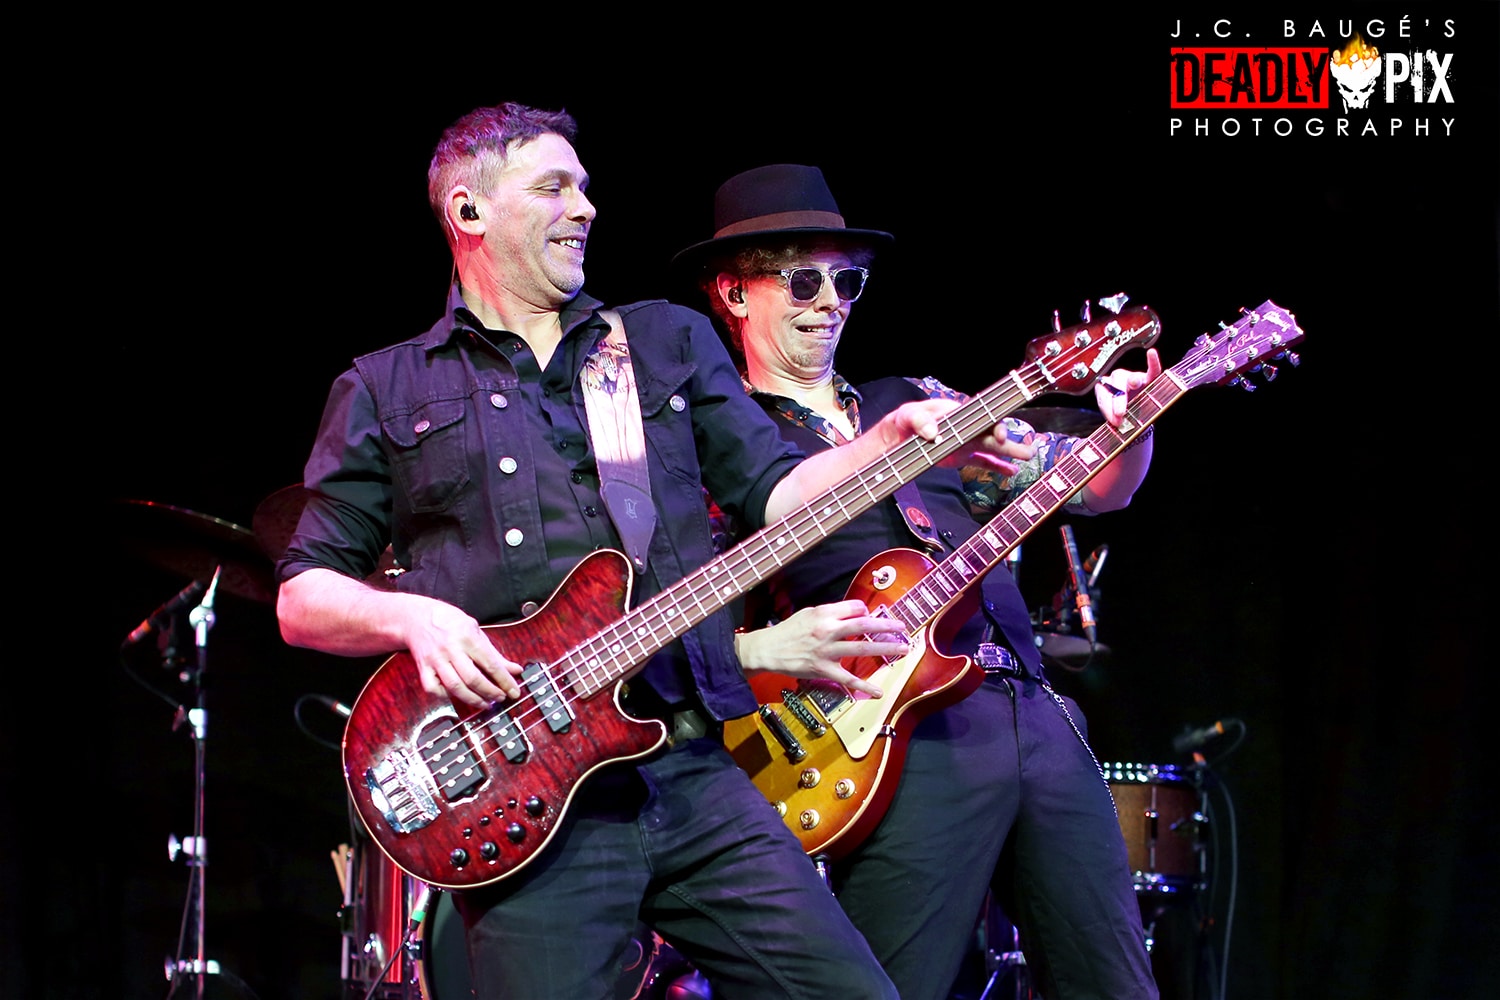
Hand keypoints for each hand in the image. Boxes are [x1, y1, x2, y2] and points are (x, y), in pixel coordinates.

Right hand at [405, 598, 524, 708]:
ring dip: (472, 699)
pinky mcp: (422, 667)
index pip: (490, 663)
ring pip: (454, 687)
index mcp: (467, 637)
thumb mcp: (475, 630)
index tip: (514, 691)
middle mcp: (451, 649)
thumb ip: (495, 653)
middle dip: (490, 693)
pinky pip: (433, 688)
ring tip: (484, 703)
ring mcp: (435, 659)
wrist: (417, 617)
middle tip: (500, 698)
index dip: (505, 681)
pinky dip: (445, 696)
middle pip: (473, 678)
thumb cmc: (449, 622)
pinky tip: (456, 696)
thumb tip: (515, 670)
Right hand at [737, 600, 908, 697]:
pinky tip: (878, 691)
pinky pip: (847, 679)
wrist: (768, 649)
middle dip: (886, 626)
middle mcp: (827, 630)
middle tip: (903, 627)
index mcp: (823, 614)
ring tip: (902, 649)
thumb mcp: (808, 613)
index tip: (873, 616)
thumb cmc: (788, 630)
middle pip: (862, 626)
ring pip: (860, 649)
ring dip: (884, 648)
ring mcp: (827, 651)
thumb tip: (856, 612)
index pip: (854, 608)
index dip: (866, 611)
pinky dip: (864, 686)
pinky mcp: (823, 669)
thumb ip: (832, 612)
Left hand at [878, 399, 1035, 473]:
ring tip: (1028, 457)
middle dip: (1010, 442)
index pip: (981, 416)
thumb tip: (932, 431)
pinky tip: (1011, 471)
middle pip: (992, 433)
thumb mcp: (908, 415)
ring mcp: (966, 442)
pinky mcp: (962, 456)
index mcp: (958, 413)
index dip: (994, 425)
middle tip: (1027, 451)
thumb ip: (919, 420)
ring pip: (992, 448)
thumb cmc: (905, 419)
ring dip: (1010, 453)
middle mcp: (967, 426)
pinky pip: (983, 461)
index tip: (1000, 436)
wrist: (898, 434)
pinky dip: (998, 466)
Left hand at [1094, 348, 1162, 425]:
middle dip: (1118, 400)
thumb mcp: (1113, 415)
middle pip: (1116, 385)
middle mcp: (1117, 380)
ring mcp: (1133, 378)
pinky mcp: (1148, 379)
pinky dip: (1153, 363)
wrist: (1134, 414)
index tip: (1114, 421)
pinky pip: (1152, 370)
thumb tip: (1118, 422)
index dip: (1108, 408)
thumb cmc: (1121, 412)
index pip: (1103, 394)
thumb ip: (1113, 416)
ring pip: (1131, 378)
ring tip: (1134, 383)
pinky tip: (1151, 354)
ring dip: (1132, 381)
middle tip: (1120, 414)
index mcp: (1105, 389)